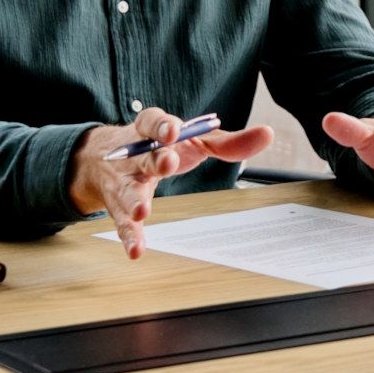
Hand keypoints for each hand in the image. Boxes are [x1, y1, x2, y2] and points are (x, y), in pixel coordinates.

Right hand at [69, 107, 274, 259]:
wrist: (107, 157)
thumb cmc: (161, 146)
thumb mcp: (192, 139)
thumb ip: (226, 141)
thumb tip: (266, 134)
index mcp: (151, 130)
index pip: (152, 121)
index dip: (162, 126)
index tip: (173, 131)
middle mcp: (134, 154)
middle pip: (144, 156)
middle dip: (156, 159)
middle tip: (167, 163)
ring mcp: (125, 181)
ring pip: (128, 190)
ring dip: (134, 199)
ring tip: (142, 211)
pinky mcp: (119, 207)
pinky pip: (122, 223)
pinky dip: (130, 237)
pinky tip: (136, 251)